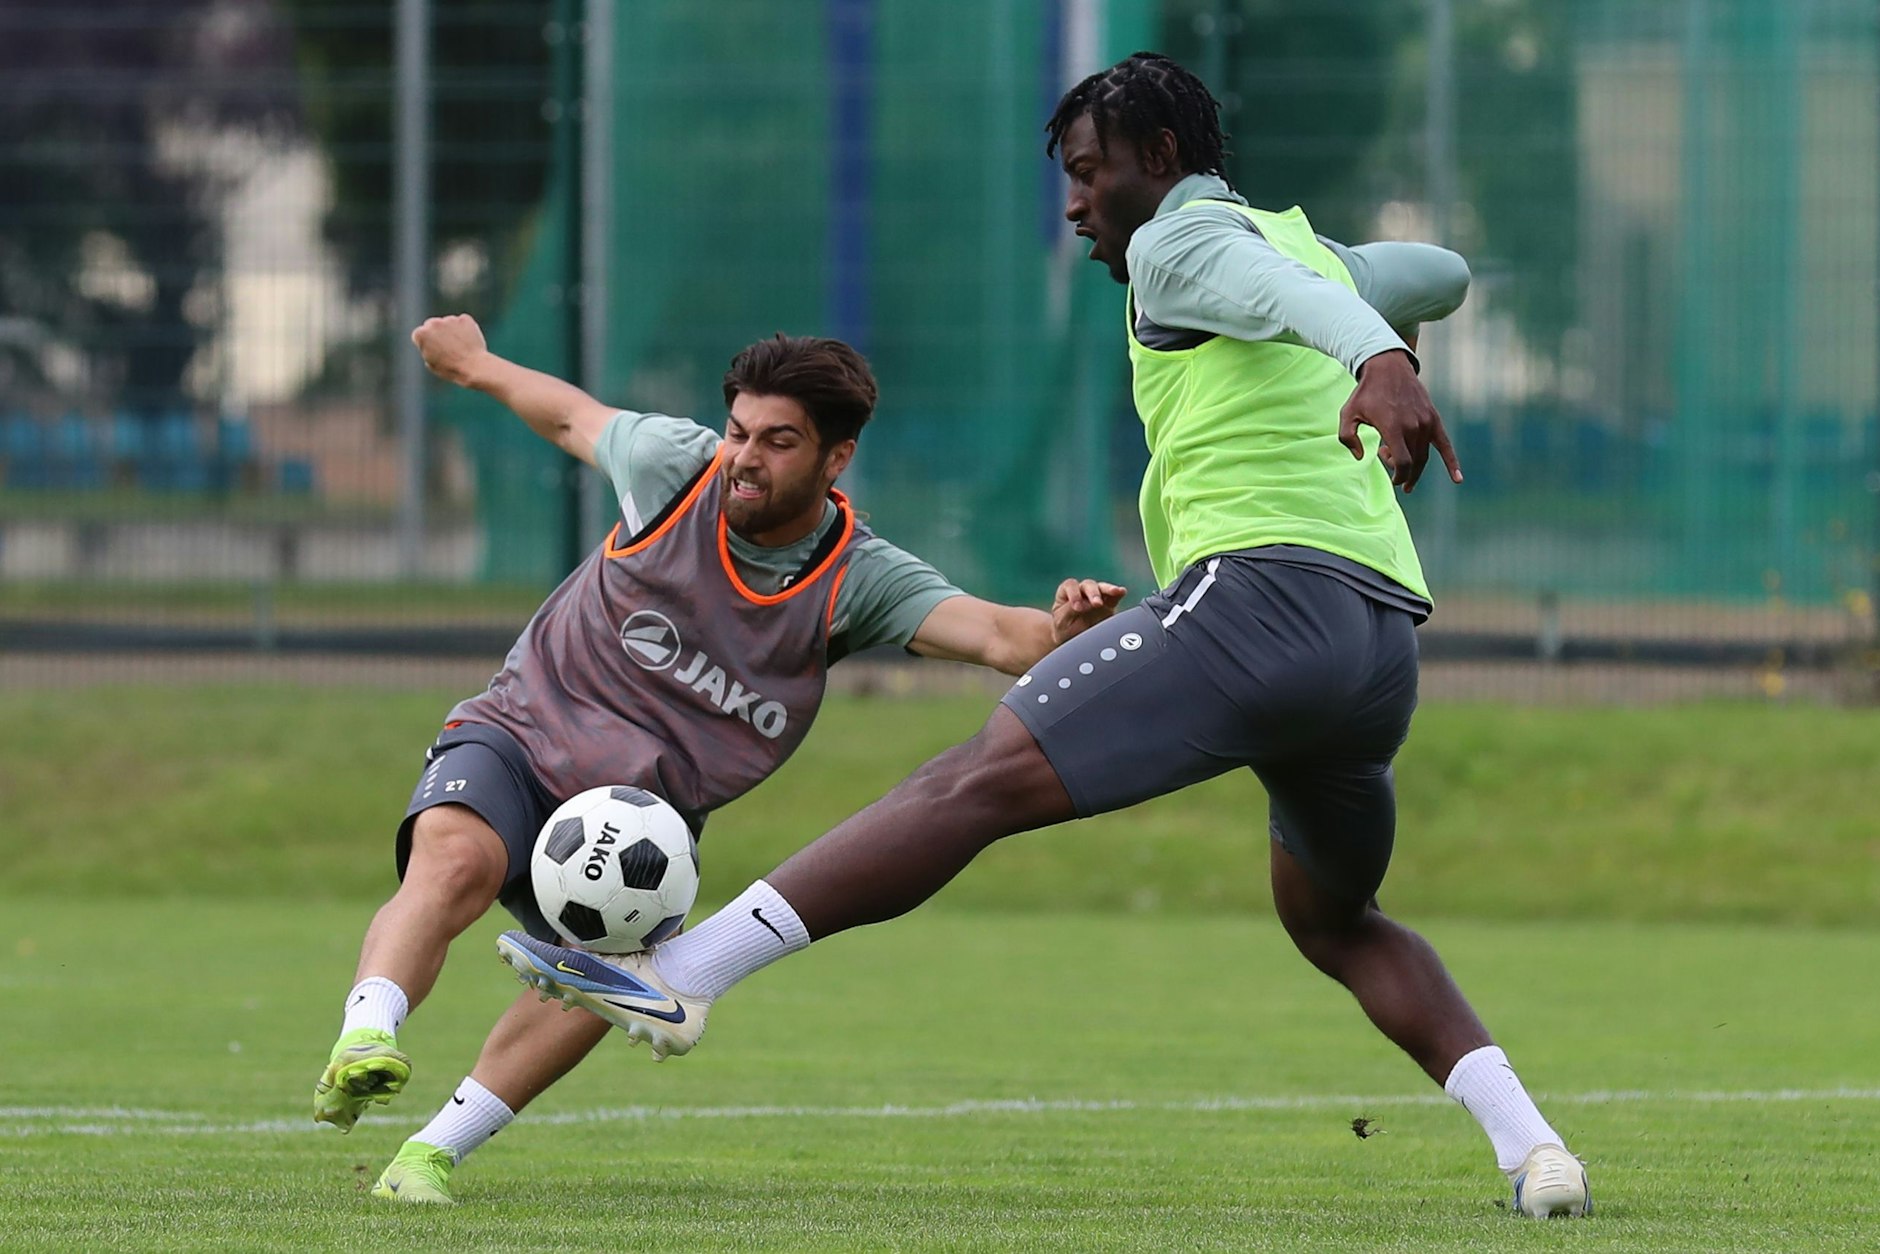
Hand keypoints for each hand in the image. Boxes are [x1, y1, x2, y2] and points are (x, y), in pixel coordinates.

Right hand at [411, 314, 489, 388]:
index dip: (428, 345)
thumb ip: (427, 348)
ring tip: (461, 348)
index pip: (420, 335)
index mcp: (421, 334)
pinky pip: (463, 323)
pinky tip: (469, 342)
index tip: (436, 353)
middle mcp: (433, 323)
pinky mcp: (465, 319)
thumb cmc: (451, 368)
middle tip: (449, 348)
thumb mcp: (431, 363)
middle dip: (438, 334)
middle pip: (432, 325)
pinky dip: (465, 329)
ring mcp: (449, 319)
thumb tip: (430, 341)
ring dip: (452, 331)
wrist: (473, 367)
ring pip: (448, 323)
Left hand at [1051, 578, 1126, 643]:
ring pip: (1102, 588)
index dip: (1074, 594)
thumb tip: (1086, 604)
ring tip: (1115, 591)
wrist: (1073, 641)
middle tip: (1097, 604)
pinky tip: (1122, 592)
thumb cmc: (1064, 631)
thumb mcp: (1061, 622)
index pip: (1070, 585)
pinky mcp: (1107, 606)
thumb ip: (1070, 611)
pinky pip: (1113, 597)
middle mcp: (1082, 592)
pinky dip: (1118, 593)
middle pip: (1088, 585)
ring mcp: (1095, 598)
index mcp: (1066, 593)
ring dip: (1108, 590)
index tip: (1077, 607)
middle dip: (1093, 593)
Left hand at [1338, 349, 1461, 492]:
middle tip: (1390, 467)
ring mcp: (1425, 422)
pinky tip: (1458, 480)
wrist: (1387, 367)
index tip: (1392, 478)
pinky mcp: (1433, 418)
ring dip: (1414, 466)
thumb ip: (1348, 438)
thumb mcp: (1347, 414)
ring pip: (1424, 455)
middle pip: (1414, 462)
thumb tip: (1360, 457)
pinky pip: (1445, 444)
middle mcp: (1413, 426)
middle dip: (1403, 471)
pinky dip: (1452, 462)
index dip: (1399, 475)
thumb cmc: (1365, 393)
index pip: (1403, 463)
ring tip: (1401, 468)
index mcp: (1393, 427)